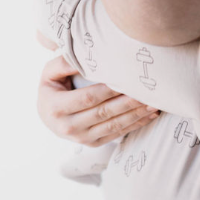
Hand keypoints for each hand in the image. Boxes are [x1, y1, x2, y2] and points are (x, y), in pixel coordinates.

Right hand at [37, 54, 160, 145]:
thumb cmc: (52, 88)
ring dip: (136, 115)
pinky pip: (116, 134)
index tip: (127, 80)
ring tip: (154, 103)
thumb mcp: (49, 73)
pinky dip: (135, 125)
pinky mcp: (92, 144)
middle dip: (128, 102)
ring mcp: (81, 138)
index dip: (109, 90)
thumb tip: (85, 55)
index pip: (88, 97)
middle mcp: (67, 127)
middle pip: (104, 113)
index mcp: (56, 108)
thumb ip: (64, 63)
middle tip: (147, 91)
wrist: (46, 115)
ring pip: (113, 125)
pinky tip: (149, 115)